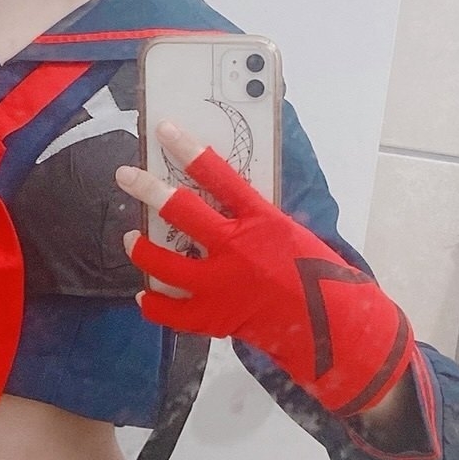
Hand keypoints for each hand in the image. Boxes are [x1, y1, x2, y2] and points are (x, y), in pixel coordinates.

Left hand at [115, 122, 413, 417]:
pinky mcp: (213, 318)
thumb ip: (257, 222)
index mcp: (261, 221)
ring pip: (163, 263)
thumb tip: (225, 208)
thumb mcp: (292, 235)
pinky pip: (169, 311)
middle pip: (181, 210)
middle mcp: (236, 248)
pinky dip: (152, 303)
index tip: (165, 130)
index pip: (219, 176)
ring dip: (141, 248)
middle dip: (147, 189)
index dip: (188, 150)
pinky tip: (143, 295)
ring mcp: (220, 285)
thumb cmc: (321, 278)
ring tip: (129, 239)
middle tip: (125, 176)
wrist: (333, 329)